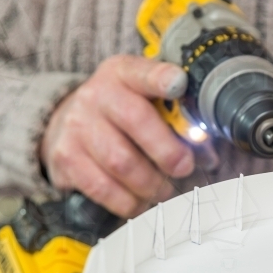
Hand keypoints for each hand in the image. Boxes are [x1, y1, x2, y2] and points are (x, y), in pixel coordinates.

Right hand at [40, 55, 194, 217]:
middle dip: (167, 150)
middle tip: (184, 167)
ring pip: (120, 161)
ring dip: (150, 182)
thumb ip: (173, 113)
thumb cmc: (119, 112)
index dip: (161, 77)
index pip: (142, 71)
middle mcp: (96, 95)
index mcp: (122, 73)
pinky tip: (140, 201)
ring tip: (163, 189)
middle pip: (134, 120)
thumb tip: (206, 149)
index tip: (178, 84)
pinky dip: (128, 201)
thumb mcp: (142, 97)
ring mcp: (78, 126)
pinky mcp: (66, 159)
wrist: (66, 123)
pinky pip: (102, 187)